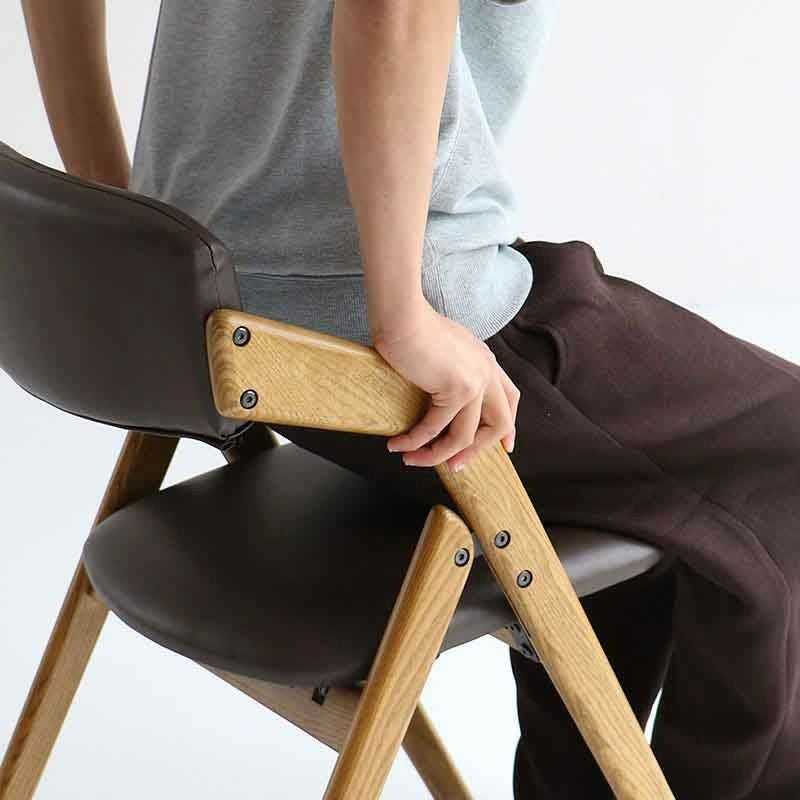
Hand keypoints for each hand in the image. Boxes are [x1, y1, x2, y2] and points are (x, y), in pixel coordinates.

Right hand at [373, 299, 519, 471]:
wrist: (401, 315)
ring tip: (411, 459)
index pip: (510, 398)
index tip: (505, 447)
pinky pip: (435, 429)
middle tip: (454, 466)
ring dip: (436, 455)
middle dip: (476, 450)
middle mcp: (486, 372)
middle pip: (498, 424)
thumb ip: (450, 367)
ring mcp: (474, 382)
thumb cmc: (411, 326)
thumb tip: (436, 388)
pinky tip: (399, 445)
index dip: (508, 426)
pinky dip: (415, 442)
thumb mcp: (442, 346)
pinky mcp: (455, 390)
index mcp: (485, 361)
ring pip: (464, 436)